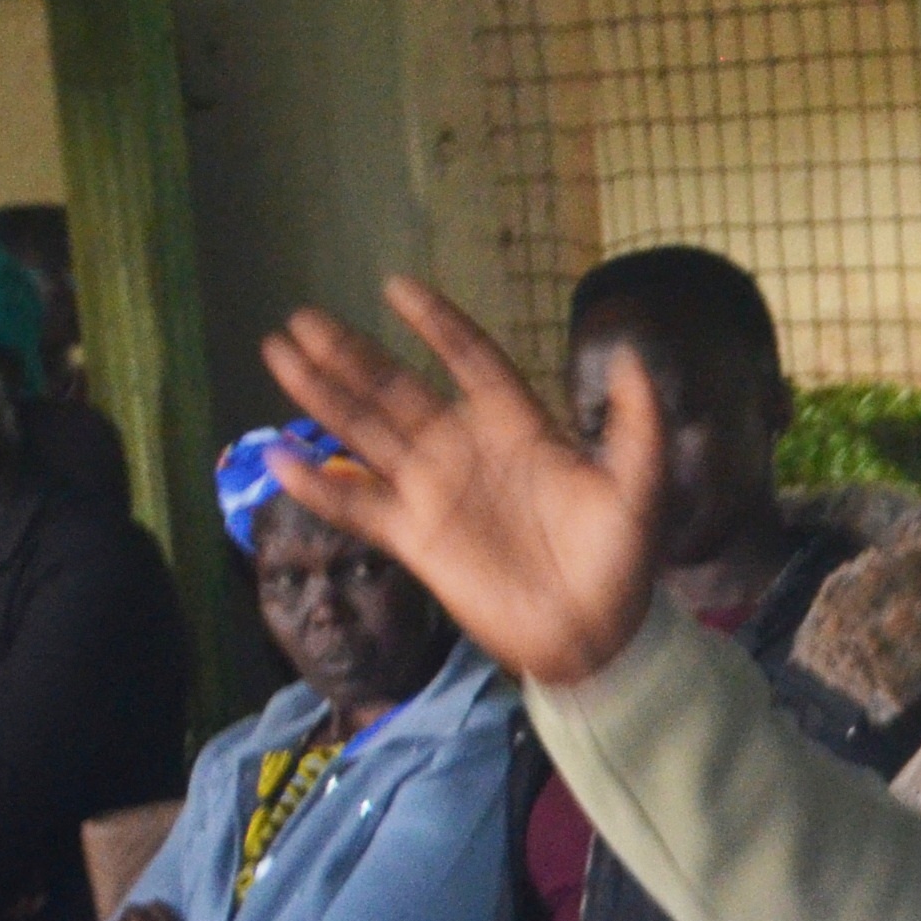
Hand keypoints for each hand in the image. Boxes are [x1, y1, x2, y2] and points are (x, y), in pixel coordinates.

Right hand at [258, 279, 666, 687]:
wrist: (598, 632)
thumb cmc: (623, 556)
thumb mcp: (641, 482)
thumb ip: (638, 419)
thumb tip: (633, 355)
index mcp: (517, 425)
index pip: (469, 357)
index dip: (436, 323)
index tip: (397, 288)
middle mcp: (465, 448)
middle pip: (397, 387)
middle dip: (352, 352)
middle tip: (304, 317)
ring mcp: (435, 491)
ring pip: (366, 432)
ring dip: (323, 396)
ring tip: (279, 354)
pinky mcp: (417, 538)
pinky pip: (359, 506)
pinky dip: (319, 486)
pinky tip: (281, 456)